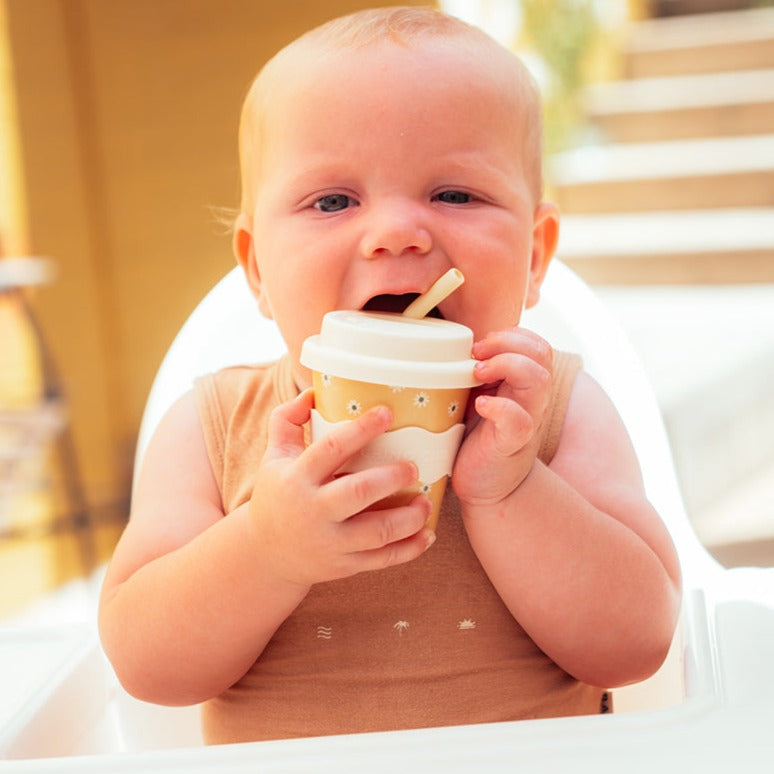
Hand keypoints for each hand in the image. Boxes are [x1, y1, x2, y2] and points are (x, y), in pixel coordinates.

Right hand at [247, 389, 433, 586]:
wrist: (266, 553)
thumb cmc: (277, 494)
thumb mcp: (273, 456)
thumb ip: (287, 419)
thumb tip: (313, 392)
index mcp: (297, 477)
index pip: (331, 449)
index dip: (361, 429)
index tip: (387, 413)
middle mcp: (313, 510)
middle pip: (357, 493)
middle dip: (391, 478)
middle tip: (413, 467)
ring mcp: (329, 542)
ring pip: (376, 532)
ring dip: (408, 518)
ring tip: (426, 501)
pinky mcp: (343, 565)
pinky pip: (382, 560)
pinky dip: (409, 549)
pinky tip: (428, 534)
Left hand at [452, 328, 552, 507]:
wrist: (487, 487)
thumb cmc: (476, 439)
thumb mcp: (478, 397)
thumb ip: (477, 374)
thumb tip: (447, 345)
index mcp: (524, 384)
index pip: (537, 344)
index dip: (511, 335)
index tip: (479, 344)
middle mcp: (532, 399)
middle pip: (542, 353)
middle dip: (507, 344)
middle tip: (477, 355)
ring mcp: (526, 420)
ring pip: (538, 379)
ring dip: (506, 366)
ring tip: (477, 375)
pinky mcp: (512, 443)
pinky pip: (519, 420)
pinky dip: (500, 407)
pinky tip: (480, 406)